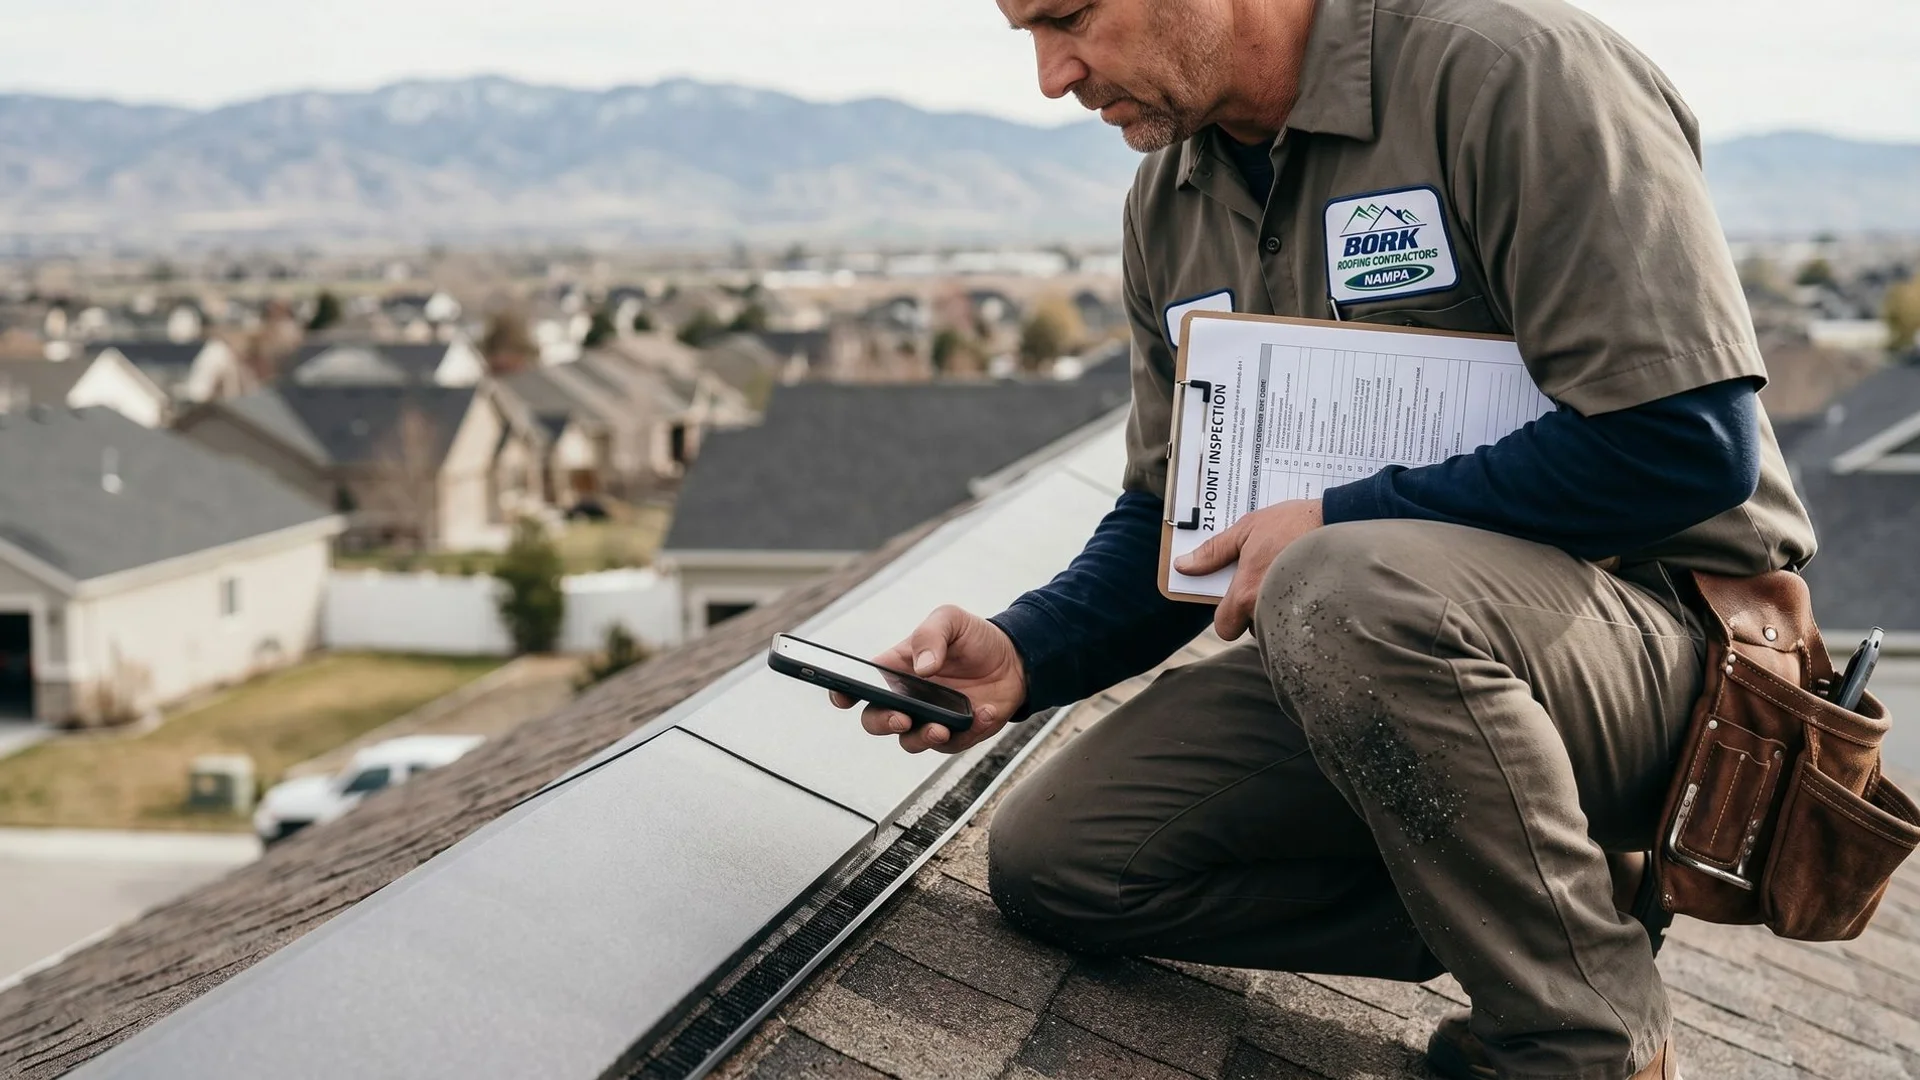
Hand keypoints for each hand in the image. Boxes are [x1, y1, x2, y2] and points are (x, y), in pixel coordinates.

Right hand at [829, 605, 1026, 754]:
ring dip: (922, 737)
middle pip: (876, 720)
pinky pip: (954, 744)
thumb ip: (931, 634)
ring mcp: (929, 719)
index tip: (842, 697)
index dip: (843, 692)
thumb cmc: (974, 638)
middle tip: (901, 717)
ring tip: (941, 728)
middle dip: (882, 723)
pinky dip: (969, 731)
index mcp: (896, 668)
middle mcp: (907, 698)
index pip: (860, 682)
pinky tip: (985, 711)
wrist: (1015, 659)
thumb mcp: (951, 620)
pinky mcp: (956, 735)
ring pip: (910, 741)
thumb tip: (923, 667)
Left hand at [1175, 499, 1323, 639]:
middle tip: (1267, 580)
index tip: (1235, 598)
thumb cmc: (1294, 523)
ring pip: (1276, 625)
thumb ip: (1214, 551)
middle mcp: (1268, 611)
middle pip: (1252, 628)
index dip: (1227, 615)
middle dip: (1255, 609)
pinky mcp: (1319, 615)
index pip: (1224, 627)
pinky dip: (1300, 610)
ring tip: (1289, 579)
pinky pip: (1299, 623)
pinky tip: (1307, 585)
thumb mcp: (1247, 529)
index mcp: (1246, 594)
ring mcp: (1295, 616)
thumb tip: (1184, 565)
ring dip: (1278, 609)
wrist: (1343, 521)